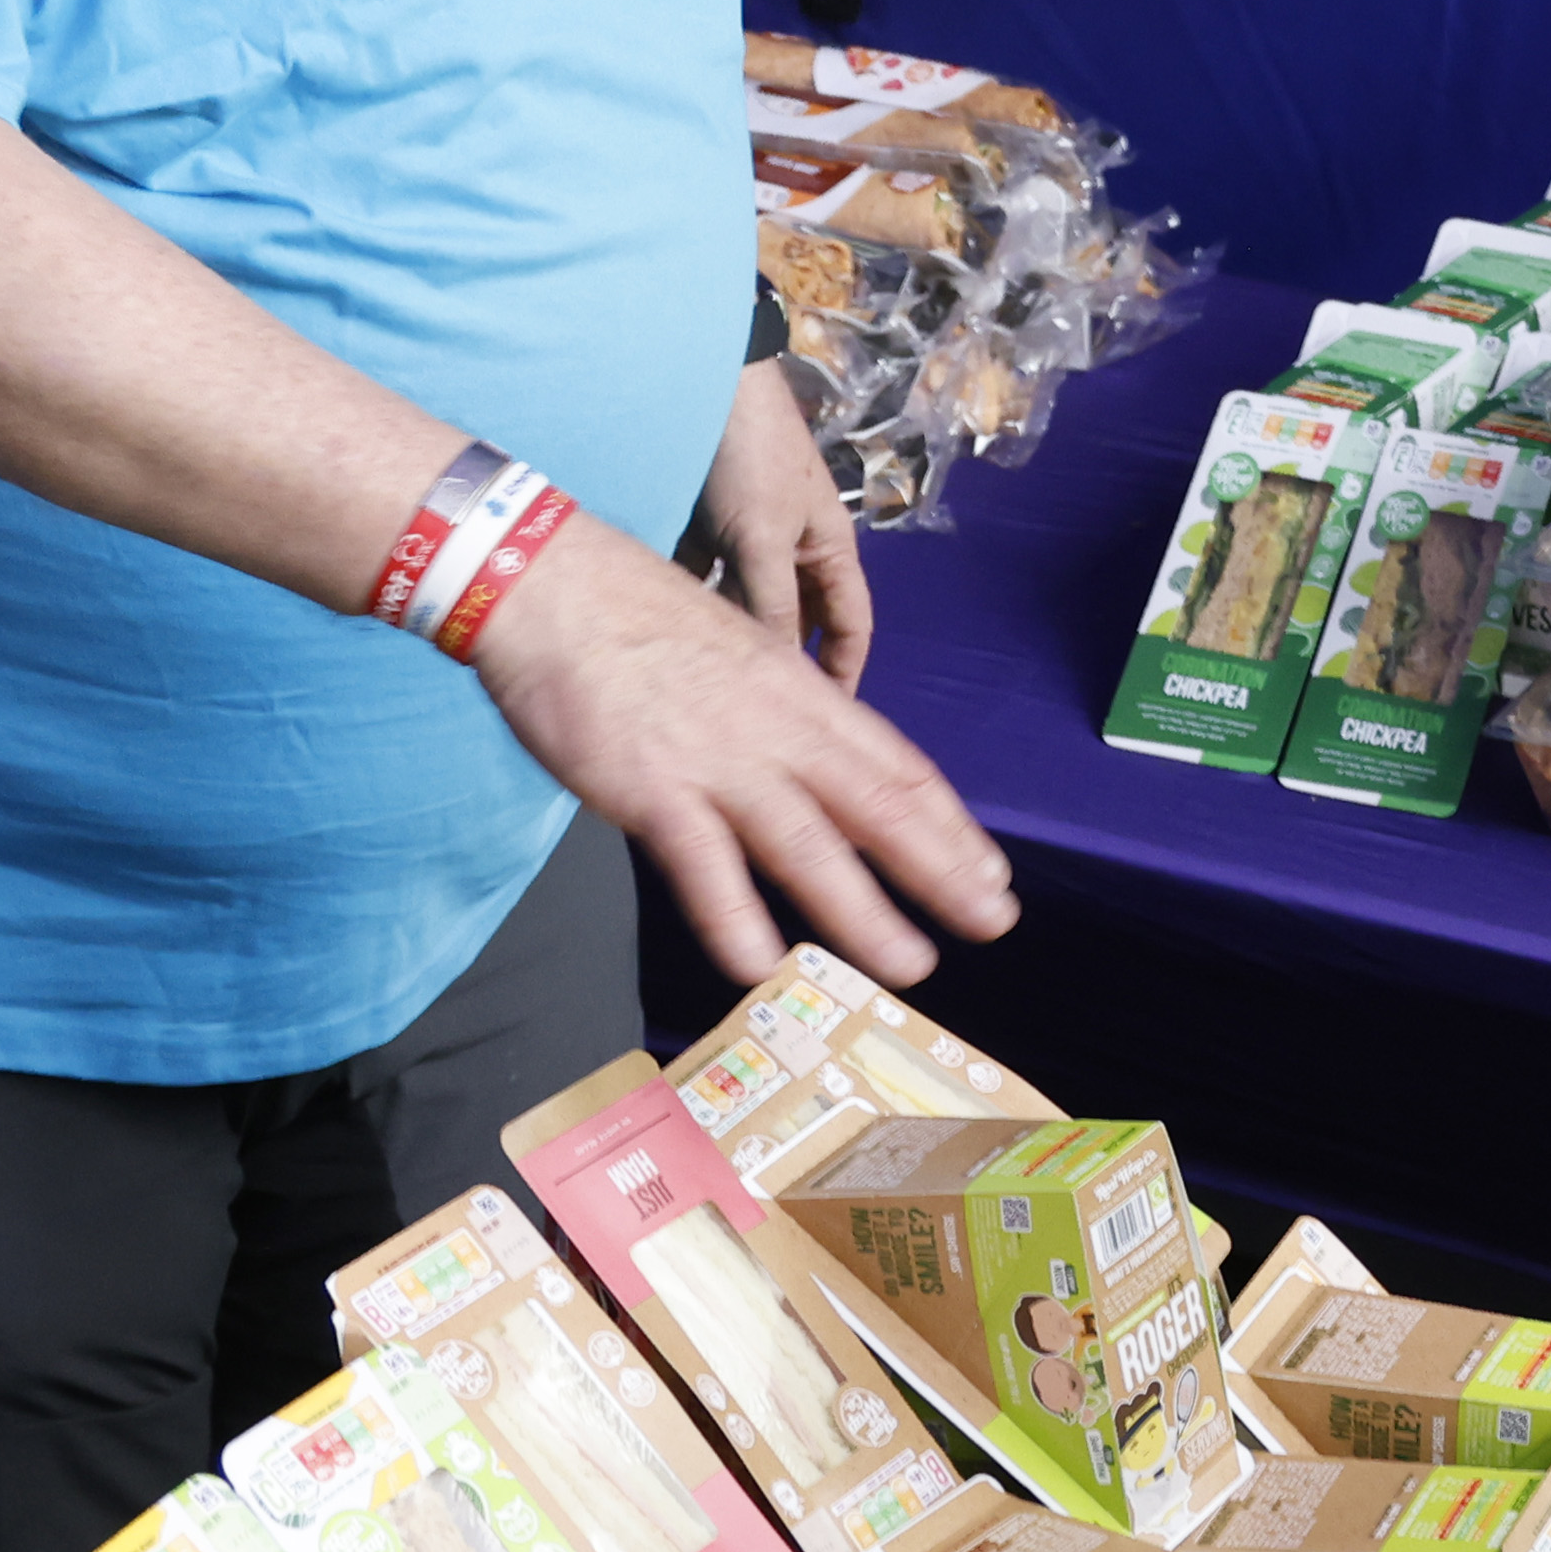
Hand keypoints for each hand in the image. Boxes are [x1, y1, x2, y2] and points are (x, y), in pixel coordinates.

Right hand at [477, 517, 1012, 991]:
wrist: (555, 585)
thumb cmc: (638, 619)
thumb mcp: (738, 657)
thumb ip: (775, 716)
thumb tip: (804, 765)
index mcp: (802, 695)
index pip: (896, 767)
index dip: (949, 824)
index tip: (990, 872)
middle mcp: (779, 730)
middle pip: (878, 806)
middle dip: (942, 869)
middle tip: (995, 921)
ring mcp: (719, 761)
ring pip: (809, 845)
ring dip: (864, 912)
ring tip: (911, 964)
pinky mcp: (654, 789)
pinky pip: (703, 865)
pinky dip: (734, 917)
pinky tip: (762, 966)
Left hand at [695, 350, 874, 684]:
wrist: (704, 385)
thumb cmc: (751, 458)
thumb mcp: (765, 538)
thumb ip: (772, 605)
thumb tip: (781, 675)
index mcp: (829, 550)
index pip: (850, 625)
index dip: (845, 672)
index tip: (826, 718)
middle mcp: (794, 548)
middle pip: (797, 620)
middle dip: (780, 660)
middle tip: (752, 709)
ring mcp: (750, 537)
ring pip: (745, 602)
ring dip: (730, 631)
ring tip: (705, 677)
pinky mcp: (707, 526)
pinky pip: (704, 577)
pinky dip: (692, 599)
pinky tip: (668, 626)